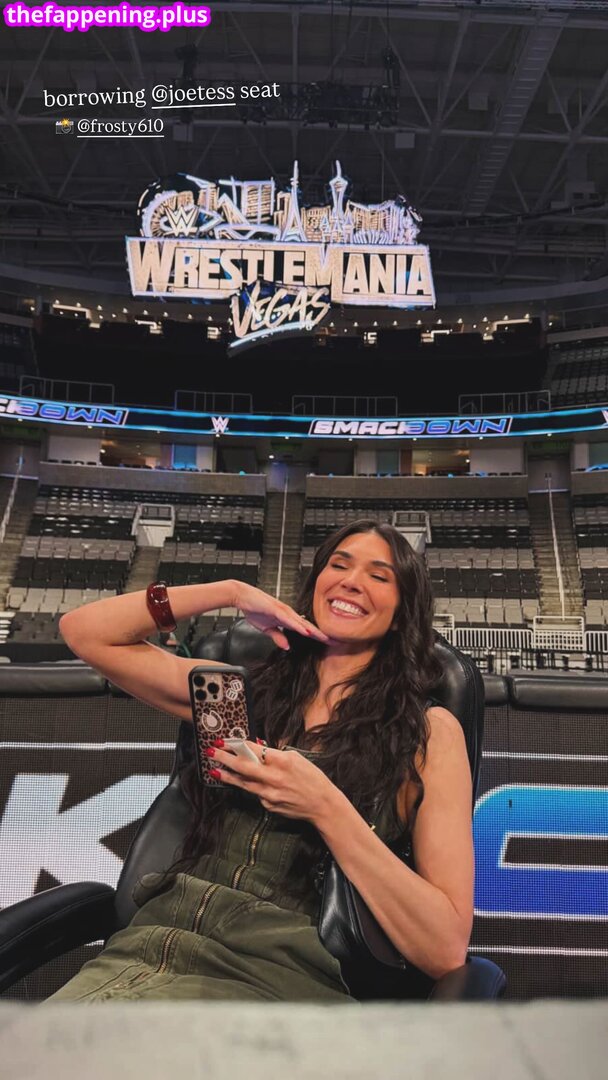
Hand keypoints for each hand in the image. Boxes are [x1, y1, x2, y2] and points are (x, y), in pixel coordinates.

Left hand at [207, 739, 337, 824]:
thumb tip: (257, 746)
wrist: (322, 804)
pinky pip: (256, 793)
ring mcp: (270, 793)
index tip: (225, 741)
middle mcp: (274, 777)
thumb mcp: (297, 758)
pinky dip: (250, 786)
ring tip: (215, 770)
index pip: (254, 750)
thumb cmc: (312, 778)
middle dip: (224, 758)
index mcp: (282, 761)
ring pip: (243, 783)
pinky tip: (242, 783)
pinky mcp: (268, 805)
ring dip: (228, 776)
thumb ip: (275, 753)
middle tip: (211, 751)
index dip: (237, 745)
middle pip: (243, 767)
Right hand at [231, 581, 328, 650]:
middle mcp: (289, 614)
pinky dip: (298, 626)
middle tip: (337, 641)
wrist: (242, 596)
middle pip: (309, 626)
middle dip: (322, 634)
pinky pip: (289, 619)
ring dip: (314, 631)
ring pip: (302, 623)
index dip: (318, 636)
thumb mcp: (267, 628)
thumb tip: (287, 646)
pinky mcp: (276, 609)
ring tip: (325, 638)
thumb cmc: (255, 609)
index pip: (306, 629)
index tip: (330, 643)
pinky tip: (306, 631)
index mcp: (287, 619)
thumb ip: (277, 636)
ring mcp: (283, 611)